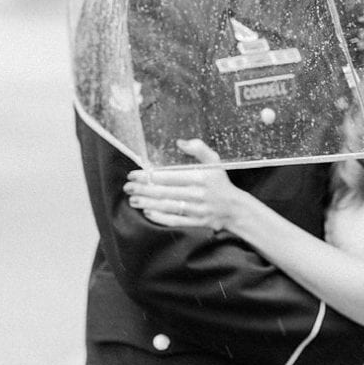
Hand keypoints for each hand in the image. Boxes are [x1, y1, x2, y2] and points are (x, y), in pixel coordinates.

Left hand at [125, 140, 245, 229]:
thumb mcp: (215, 162)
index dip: (149, 175)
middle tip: (128, 187)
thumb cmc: (220, 183)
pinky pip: (175, 220)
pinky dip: (159, 217)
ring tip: (133, 199)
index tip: (134, 174)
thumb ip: (199, 149)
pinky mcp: (197, 222)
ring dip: (147, 203)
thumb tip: (180, 142)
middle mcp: (199, 193)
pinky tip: (147, 212)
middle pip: (165, 191)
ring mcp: (198, 209)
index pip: (169, 176)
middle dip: (143, 189)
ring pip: (167, 206)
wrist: (235, 208)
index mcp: (202, 177)